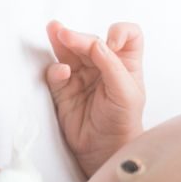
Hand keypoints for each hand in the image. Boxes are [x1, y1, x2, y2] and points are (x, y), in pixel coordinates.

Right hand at [44, 20, 144, 178]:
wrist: (103, 151)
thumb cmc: (123, 122)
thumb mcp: (126, 93)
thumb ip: (111, 65)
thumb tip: (95, 42)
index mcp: (126, 64)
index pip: (127, 35)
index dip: (119, 32)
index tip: (111, 43)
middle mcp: (103, 66)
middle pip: (91, 41)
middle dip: (80, 37)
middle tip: (66, 35)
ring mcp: (82, 76)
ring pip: (70, 51)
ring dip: (61, 40)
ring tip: (54, 30)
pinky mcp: (64, 89)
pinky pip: (56, 72)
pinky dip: (56, 70)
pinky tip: (62, 72)